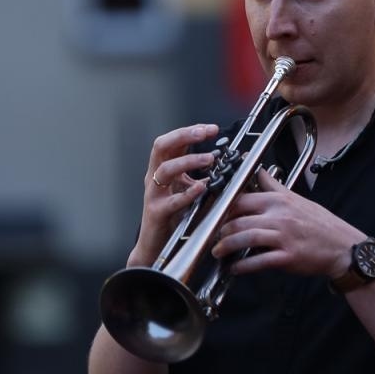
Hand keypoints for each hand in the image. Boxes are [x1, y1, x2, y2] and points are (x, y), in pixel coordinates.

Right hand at [132, 123, 221, 266]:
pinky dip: (188, 193)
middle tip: (205, 133)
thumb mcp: (185, 188)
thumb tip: (220, 158)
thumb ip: (197, 173)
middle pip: (162, 146)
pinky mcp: (157, 213)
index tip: (211, 128)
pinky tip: (202, 187)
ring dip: (189, 161)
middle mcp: (154, 178)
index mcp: (161, 169)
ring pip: (166, 170)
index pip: (172, 141)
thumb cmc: (172, 216)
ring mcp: (154, 194)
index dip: (190, 131)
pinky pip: (172, 201)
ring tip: (209, 159)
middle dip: (184, 136)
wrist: (155, 245)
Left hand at [211, 168, 362, 276]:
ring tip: (218, 252)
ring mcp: (283, 237)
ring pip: (245, 239)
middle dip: (221, 230)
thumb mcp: (297, 199)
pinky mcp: (287, 258)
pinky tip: (234, 269)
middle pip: (239, 220)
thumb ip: (274, 187)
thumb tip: (259, 171)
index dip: (223, 208)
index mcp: (280, 201)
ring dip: (226, 247)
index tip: (213, 214)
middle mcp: (280, 217)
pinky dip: (242, 266)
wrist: (342, 247)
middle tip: (213, 236)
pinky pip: (258, 262)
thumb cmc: (321, 224)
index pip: (242, 199)